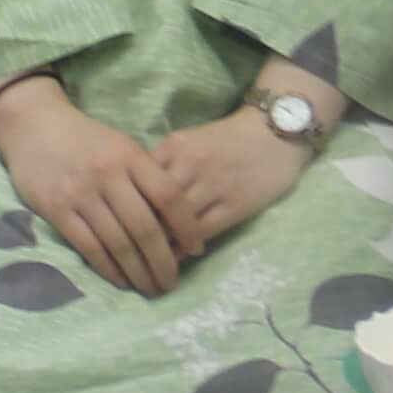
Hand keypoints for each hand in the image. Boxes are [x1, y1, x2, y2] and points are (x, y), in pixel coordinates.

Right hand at [0, 78, 187, 296]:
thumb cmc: (86, 139)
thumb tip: (174, 220)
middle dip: (163, 262)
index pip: (169, 197)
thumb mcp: (122, 146)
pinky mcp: (57, 210)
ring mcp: (81, 194)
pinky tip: (121, 280)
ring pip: (118, 243)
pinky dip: (108, 269)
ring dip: (138, 272)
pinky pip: (89, 247)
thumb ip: (145, 177)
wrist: (34, 126)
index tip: (197, 248)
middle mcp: (108, 175)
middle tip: (172, 282)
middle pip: (145, 228)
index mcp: (130, 156)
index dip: (187, 227)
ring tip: (150, 287)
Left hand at [139, 107, 310, 266]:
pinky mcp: (232, 207)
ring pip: (172, 222)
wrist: (274, 135)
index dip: (126, 204)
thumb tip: (134, 199)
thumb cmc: (227, 141)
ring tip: (148, 257)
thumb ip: (163, 165)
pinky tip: (174, 256)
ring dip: (157, 244)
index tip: (118, 221)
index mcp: (174, 146)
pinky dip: (182, 248)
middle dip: (137, 228)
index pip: (138, 180)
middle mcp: (189, 165)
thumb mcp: (189, 142)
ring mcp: (212, 187)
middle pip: (151, 204)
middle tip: (127, 246)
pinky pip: (198, 233)